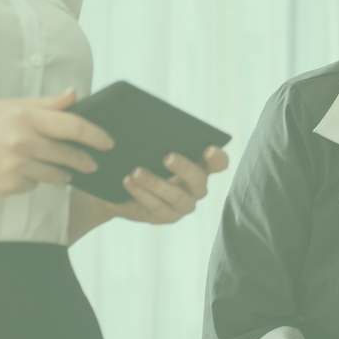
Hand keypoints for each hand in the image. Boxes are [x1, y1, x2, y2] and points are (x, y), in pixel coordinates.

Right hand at [0, 90, 112, 195]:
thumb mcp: (6, 106)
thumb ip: (44, 103)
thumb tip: (75, 94)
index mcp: (24, 116)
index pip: (74, 126)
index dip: (97, 135)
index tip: (108, 141)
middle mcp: (23, 141)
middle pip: (70, 154)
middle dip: (85, 160)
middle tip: (92, 162)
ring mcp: (16, 166)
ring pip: (57, 174)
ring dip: (63, 172)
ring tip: (62, 168)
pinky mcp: (9, 186)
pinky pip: (35, 184)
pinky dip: (34, 179)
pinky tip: (22, 171)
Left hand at [99, 146, 229, 225]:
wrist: (119, 188)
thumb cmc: (142, 159)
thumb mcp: (151, 147)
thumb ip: (159, 136)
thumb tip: (155, 121)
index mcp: (200, 166)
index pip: (219, 164)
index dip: (218, 158)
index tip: (208, 149)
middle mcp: (197, 188)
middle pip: (198, 180)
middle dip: (184, 168)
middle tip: (167, 157)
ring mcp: (183, 205)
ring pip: (176, 196)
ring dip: (155, 183)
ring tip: (135, 171)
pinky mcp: (166, 217)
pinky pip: (156, 206)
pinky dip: (141, 193)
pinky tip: (128, 181)